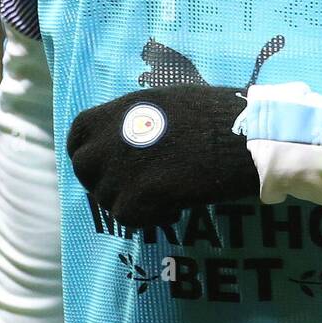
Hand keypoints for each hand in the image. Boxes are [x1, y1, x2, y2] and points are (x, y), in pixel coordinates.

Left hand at [66, 83, 257, 226]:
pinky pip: (128, 218)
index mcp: (118, 111)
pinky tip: (175, 210)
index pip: (77, 135)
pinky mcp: (139, 195)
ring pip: (108, 199)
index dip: (87, 152)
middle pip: (84, 170)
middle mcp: (111, 138)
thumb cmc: (218, 115)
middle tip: (137, 188)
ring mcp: (122, 167)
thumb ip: (138, 121)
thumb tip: (128, 138)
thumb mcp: (168, 103)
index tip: (106, 164)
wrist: (244, 135)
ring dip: (133, 203)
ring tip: (166, 197)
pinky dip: (150, 218)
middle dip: (106, 182)